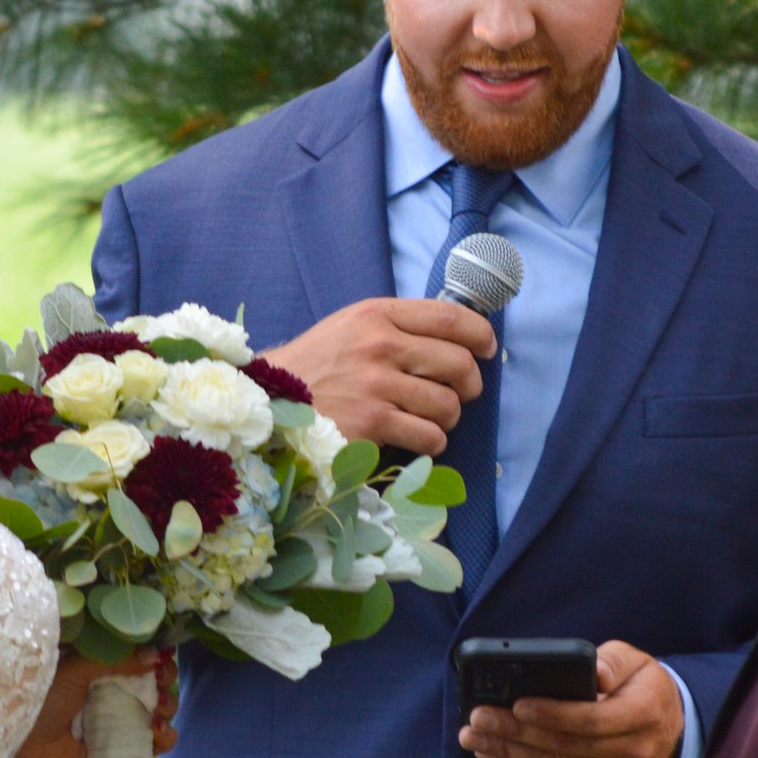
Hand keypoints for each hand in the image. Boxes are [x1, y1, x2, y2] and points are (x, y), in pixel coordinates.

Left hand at [7, 647, 178, 757]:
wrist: (19, 746)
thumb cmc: (40, 699)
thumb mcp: (75, 669)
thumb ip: (116, 660)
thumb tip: (156, 654)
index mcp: (99, 667)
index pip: (139, 656)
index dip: (155, 655)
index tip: (162, 658)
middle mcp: (112, 692)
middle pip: (154, 683)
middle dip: (165, 681)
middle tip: (161, 683)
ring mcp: (118, 721)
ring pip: (159, 712)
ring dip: (168, 708)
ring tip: (158, 712)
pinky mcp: (121, 750)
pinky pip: (153, 744)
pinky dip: (164, 738)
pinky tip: (157, 734)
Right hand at [262, 299, 495, 457]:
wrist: (271, 400)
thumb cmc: (317, 364)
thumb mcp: (352, 326)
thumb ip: (398, 326)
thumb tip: (458, 338)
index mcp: (377, 315)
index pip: (450, 318)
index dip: (480, 335)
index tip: (486, 349)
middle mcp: (379, 345)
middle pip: (459, 364)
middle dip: (469, 384)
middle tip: (461, 393)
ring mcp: (376, 386)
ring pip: (448, 405)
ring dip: (447, 418)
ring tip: (429, 419)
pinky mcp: (372, 423)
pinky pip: (429, 437)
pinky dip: (431, 443)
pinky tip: (415, 438)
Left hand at [459, 641, 681, 757]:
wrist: (670, 733)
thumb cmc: (643, 690)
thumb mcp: (636, 662)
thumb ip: (611, 661)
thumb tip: (591, 671)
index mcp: (643, 714)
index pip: (592, 720)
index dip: (552, 715)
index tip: (517, 705)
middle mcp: (634, 753)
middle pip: (565, 747)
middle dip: (515, 733)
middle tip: (478, 719)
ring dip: (509, 755)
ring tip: (474, 739)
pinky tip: (495, 757)